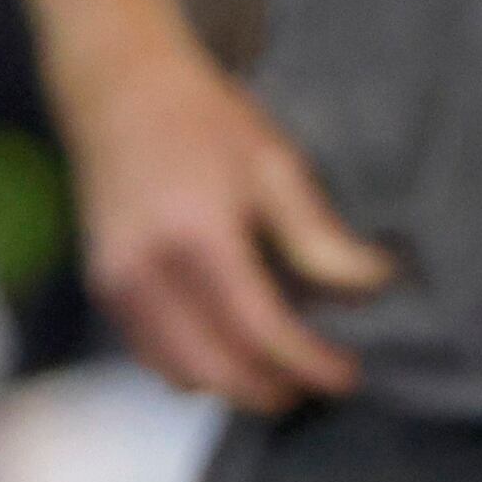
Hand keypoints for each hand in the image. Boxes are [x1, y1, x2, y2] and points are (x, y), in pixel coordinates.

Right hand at [73, 45, 394, 416]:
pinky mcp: (105, 293)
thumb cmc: (205, 123)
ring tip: (283, 365)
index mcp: (197, 236)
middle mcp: (146, 273)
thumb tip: (376, 288)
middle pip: (218, 372)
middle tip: (321, 380)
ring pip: (182, 376)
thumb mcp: (275, 165)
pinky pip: (155, 358)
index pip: (260, 330)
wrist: (121, 92)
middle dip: (276, 388)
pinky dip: (198, 367)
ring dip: (236, 385)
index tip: (349, 373)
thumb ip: (320, 237)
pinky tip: (235, 345)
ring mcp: (117, 288)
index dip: (310, 363)